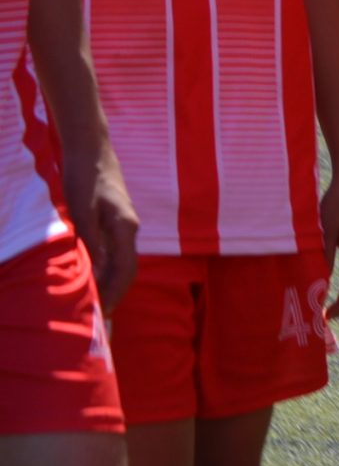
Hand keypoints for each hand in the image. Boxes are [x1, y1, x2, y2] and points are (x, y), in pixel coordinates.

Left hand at [61, 138, 138, 311]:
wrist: (91, 150)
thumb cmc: (85, 178)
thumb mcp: (82, 210)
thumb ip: (90, 239)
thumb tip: (97, 270)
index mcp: (125, 227)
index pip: (126, 269)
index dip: (116, 292)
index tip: (104, 313)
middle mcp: (130, 228)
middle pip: (128, 269)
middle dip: (115, 292)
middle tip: (99, 315)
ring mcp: (124, 224)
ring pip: (122, 261)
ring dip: (110, 281)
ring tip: (95, 301)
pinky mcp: (115, 220)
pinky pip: (115, 251)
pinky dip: (106, 268)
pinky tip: (93, 274)